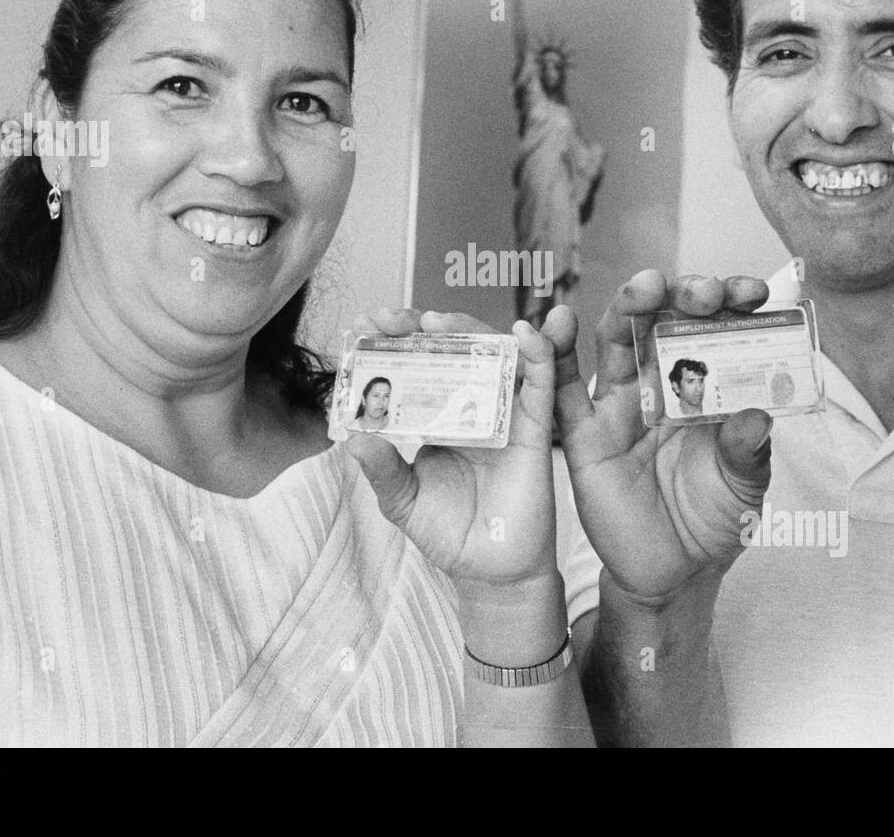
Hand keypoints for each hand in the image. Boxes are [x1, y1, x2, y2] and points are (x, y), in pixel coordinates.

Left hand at [344, 309, 557, 593]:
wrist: (491, 573)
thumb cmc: (449, 533)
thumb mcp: (403, 501)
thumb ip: (382, 470)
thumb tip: (354, 439)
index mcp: (440, 414)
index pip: (420, 361)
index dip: (398, 339)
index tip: (368, 323)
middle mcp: (474, 404)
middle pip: (457, 347)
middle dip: (427, 325)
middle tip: (396, 319)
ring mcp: (506, 412)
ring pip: (496, 354)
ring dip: (474, 327)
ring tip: (441, 319)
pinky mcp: (536, 429)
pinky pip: (540, 385)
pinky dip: (538, 356)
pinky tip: (525, 336)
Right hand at [544, 271, 773, 606]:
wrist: (675, 573)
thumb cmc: (714, 518)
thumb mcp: (745, 486)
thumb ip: (748, 452)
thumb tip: (755, 416)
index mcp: (704, 384)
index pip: (715, 328)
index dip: (731, 304)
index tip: (753, 293)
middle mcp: (660, 383)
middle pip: (663, 320)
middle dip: (683, 295)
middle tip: (705, 292)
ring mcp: (620, 405)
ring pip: (616, 339)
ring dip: (628, 306)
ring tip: (645, 287)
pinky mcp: (584, 434)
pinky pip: (562, 389)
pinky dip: (552, 353)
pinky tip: (554, 323)